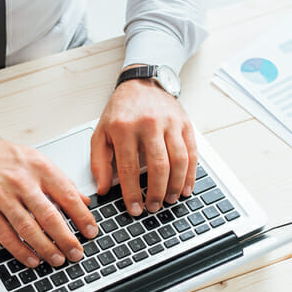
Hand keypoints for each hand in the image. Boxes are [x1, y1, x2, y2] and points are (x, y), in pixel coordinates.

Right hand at [0, 130, 97, 267]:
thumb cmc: (3, 157)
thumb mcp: (37, 160)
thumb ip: (61, 181)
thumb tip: (84, 201)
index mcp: (39, 168)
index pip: (67, 196)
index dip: (82, 217)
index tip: (92, 231)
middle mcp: (21, 182)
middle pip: (49, 216)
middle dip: (66, 238)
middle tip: (77, 252)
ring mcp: (2, 197)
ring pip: (28, 228)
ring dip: (46, 247)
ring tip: (58, 259)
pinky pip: (6, 235)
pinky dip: (20, 250)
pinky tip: (32, 259)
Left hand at [91, 76, 196, 214]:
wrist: (142, 83)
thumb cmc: (121, 110)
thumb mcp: (101, 132)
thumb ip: (99, 161)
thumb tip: (102, 189)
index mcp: (124, 128)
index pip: (128, 169)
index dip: (132, 193)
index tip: (135, 209)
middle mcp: (148, 124)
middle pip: (158, 167)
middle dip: (157, 193)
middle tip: (154, 207)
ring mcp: (169, 123)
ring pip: (178, 161)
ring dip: (176, 186)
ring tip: (170, 200)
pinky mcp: (184, 123)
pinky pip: (192, 152)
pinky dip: (191, 174)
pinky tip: (186, 187)